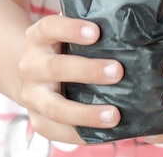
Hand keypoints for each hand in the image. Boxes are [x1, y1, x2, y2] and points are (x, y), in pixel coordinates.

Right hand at [18, 14, 123, 142]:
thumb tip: (131, 31)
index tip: (96, 32)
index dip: (71, 29)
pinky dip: (80, 134)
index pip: (50, 27)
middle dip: (87, 71)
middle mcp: (31, 65)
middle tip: (117, 71)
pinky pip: (56, 131)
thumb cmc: (64, 49)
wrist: (34, 74)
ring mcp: (31, 95)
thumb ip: (91, 30)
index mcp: (38, 37)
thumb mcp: (69, 34)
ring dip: (85, 112)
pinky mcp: (37, 120)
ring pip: (55, 107)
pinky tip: (105, 133)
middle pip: (56, 68)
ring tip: (114, 114)